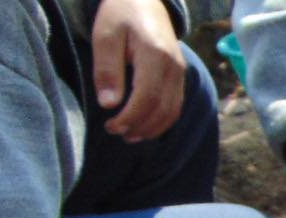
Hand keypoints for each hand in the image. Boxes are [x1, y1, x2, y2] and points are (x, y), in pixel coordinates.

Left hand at [92, 0, 184, 141]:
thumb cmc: (120, 14)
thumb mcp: (105, 35)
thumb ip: (107, 69)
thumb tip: (109, 104)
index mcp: (155, 55)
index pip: (147, 98)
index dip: (130, 118)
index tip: (110, 125)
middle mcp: (174, 67)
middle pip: (162, 110)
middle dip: (139, 127)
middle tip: (116, 132)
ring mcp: (180, 72)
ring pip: (172, 112)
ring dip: (152, 129)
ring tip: (130, 135)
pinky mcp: (180, 75)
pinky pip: (175, 105)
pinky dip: (162, 121)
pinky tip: (145, 125)